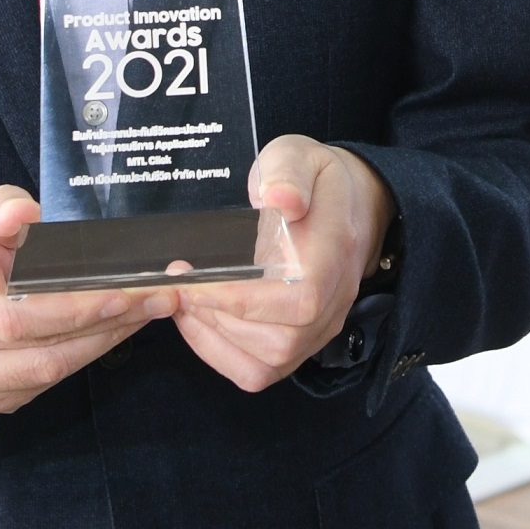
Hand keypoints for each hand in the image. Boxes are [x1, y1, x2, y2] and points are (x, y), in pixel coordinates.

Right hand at [0, 187, 170, 416]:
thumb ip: (1, 208)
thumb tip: (27, 212)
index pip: (15, 317)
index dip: (74, 310)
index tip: (124, 293)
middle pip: (40, 349)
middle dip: (107, 324)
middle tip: (157, 299)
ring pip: (46, 372)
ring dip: (102, 344)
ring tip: (144, 314)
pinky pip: (39, 386)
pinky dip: (79, 358)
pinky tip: (109, 333)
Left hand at [171, 136, 396, 394]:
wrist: (349, 204)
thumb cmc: (313, 181)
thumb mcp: (298, 156)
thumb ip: (287, 173)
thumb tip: (279, 199)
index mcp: (334, 251)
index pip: (300, 298)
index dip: (243, 301)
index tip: (196, 282)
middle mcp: (334, 299)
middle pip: (282, 341)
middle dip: (217, 319)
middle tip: (179, 288)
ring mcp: (320, 326)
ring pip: (268, 362)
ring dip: (215, 337)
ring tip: (186, 303)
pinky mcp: (303, 342)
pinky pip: (261, 372)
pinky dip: (222, 355)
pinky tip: (200, 323)